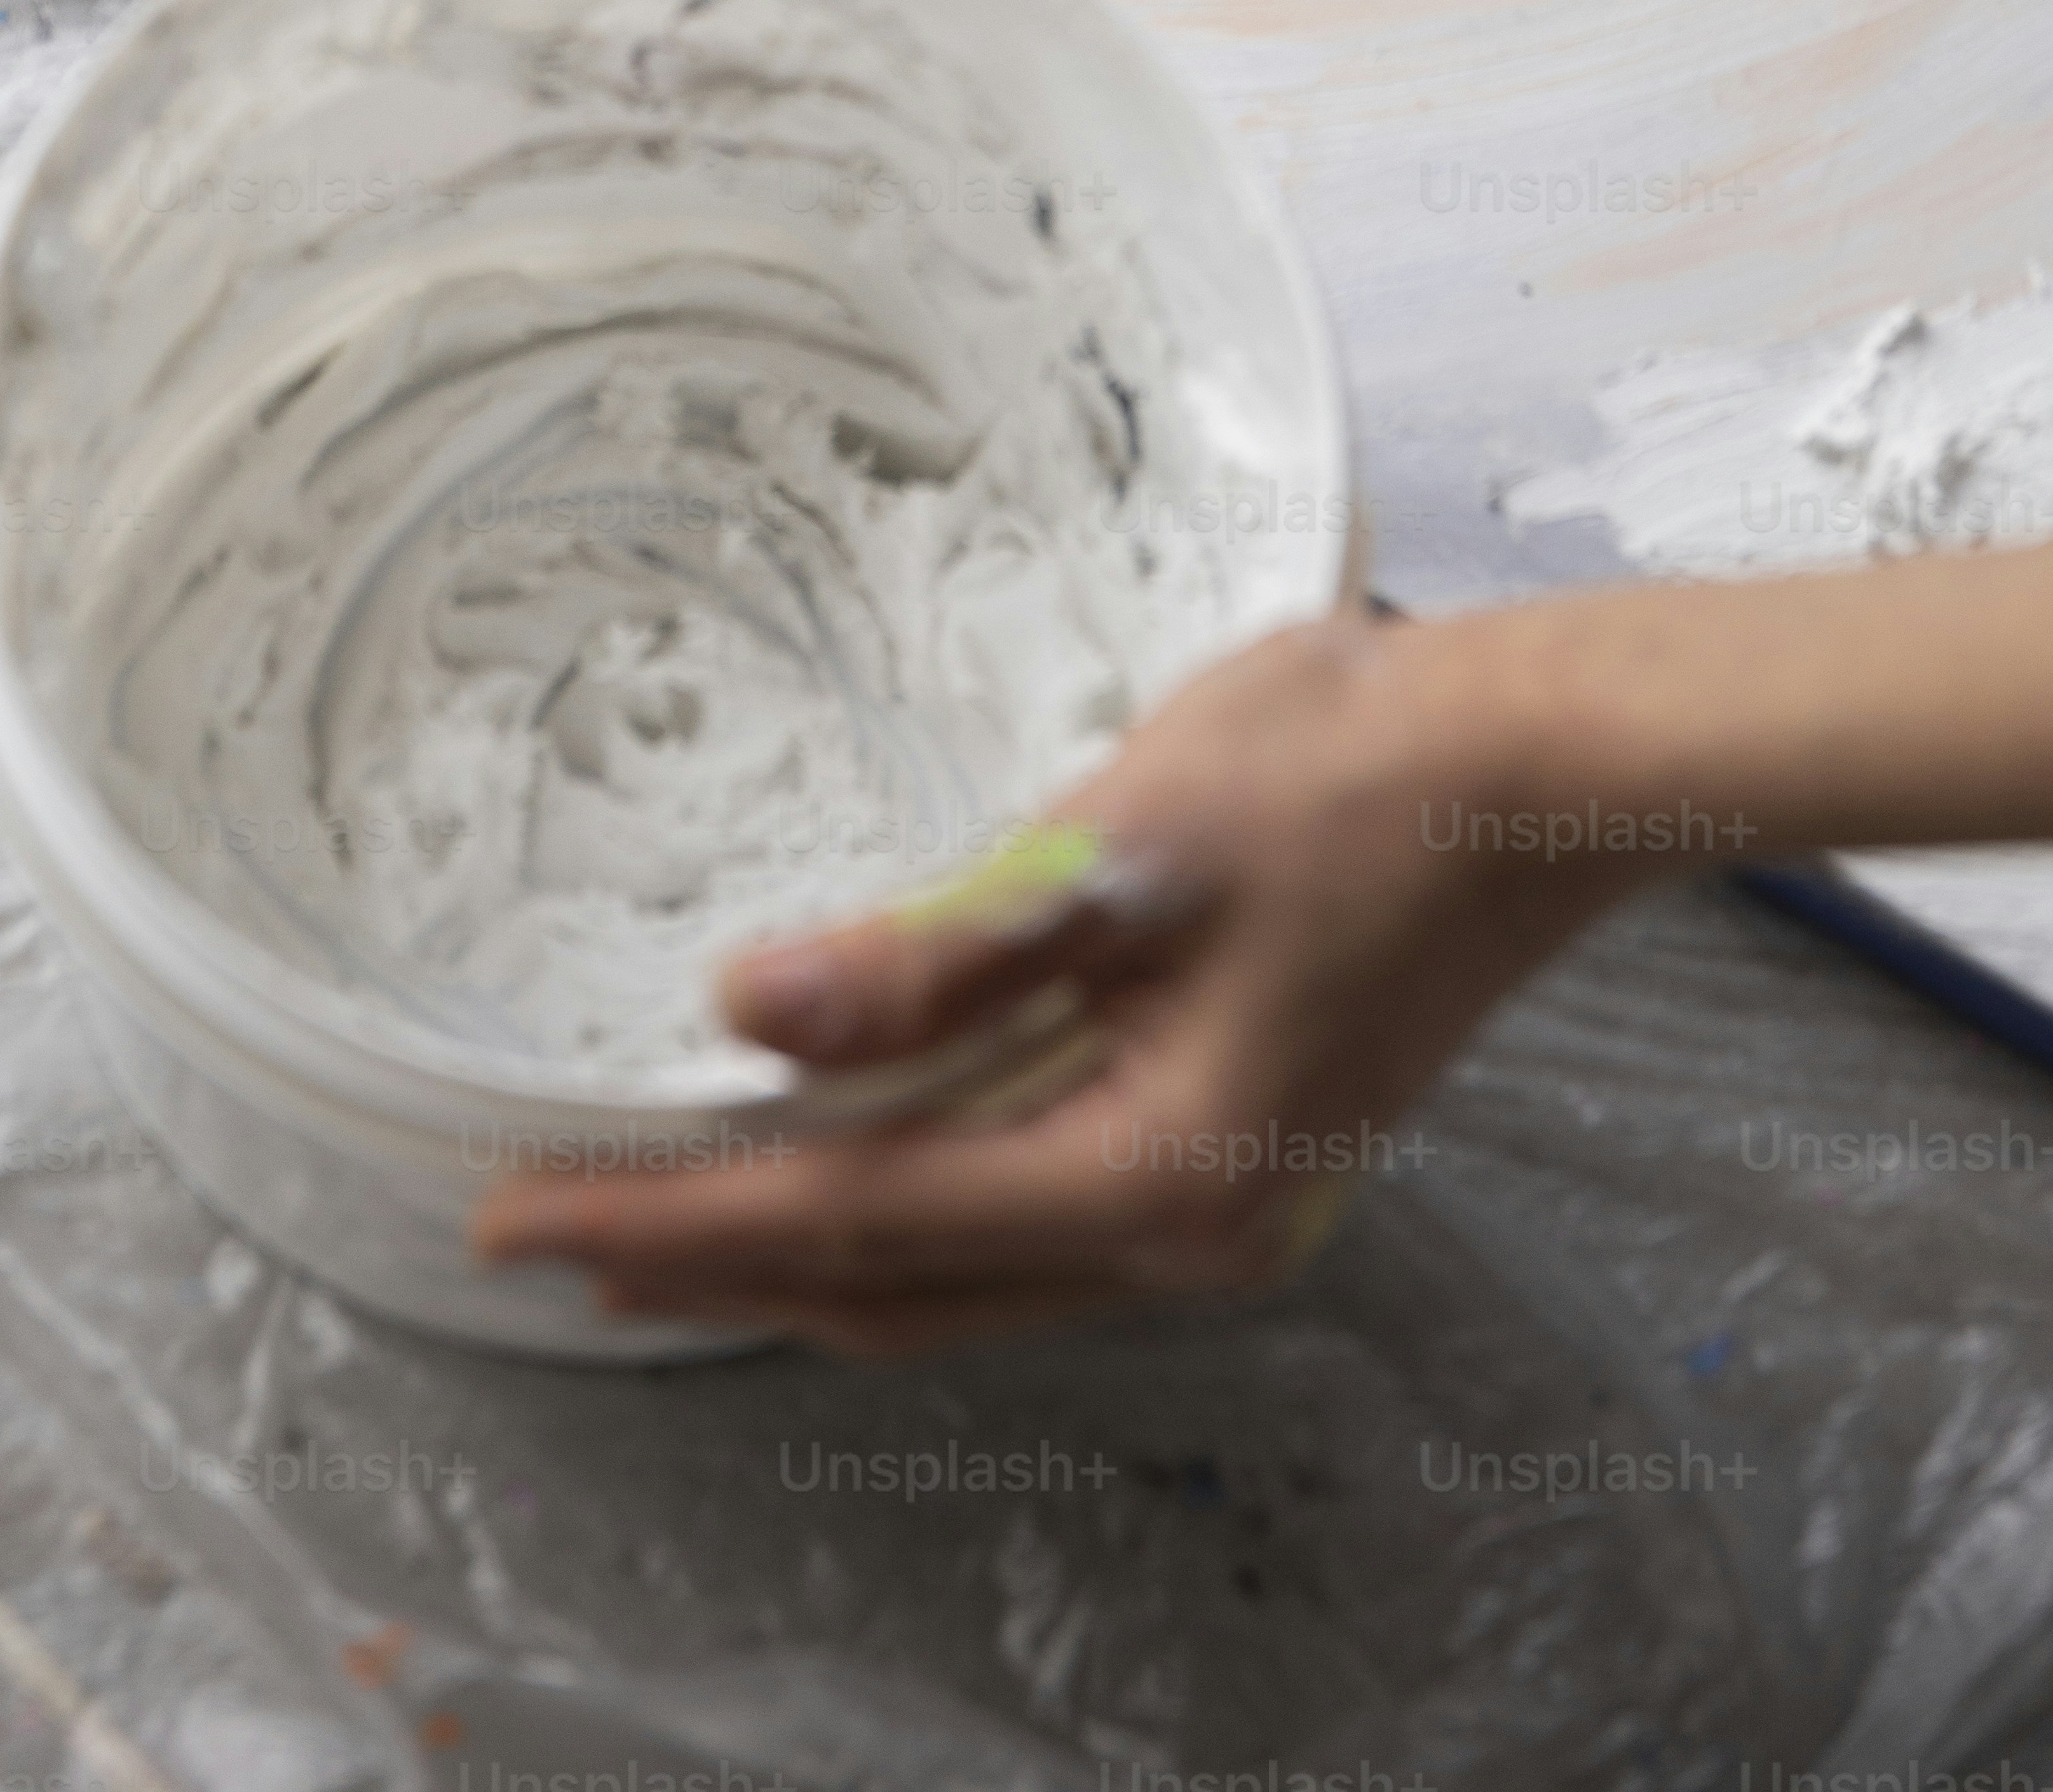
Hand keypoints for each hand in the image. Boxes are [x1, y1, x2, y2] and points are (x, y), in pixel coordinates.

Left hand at [470, 606, 1638, 1355]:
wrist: (1539, 770)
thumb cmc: (1350, 774)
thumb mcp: (1127, 848)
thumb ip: (938, 951)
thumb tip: (752, 1012)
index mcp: (1148, 1173)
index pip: (843, 1215)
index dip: (668, 1215)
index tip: (513, 1218)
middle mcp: (1184, 1236)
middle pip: (894, 1282)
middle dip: (710, 1265)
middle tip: (548, 1242)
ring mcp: (1223, 1210)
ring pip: (960, 1273)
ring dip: (805, 1254)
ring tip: (666, 1231)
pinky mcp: (1238, 1150)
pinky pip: (1027, 1225)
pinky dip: (910, 1214)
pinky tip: (859, 1174)